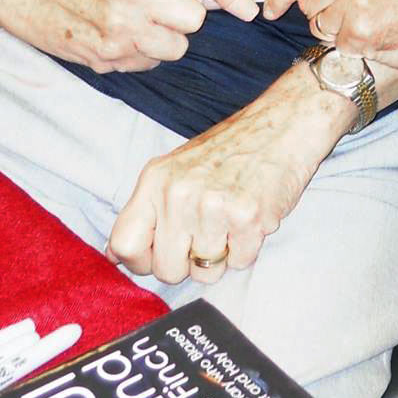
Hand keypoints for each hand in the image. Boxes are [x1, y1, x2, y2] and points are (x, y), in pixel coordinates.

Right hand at [0, 0, 257, 72]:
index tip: (247, 9)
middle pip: (194, 18)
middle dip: (185, 17)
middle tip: (162, 9)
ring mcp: (119, 27)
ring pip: (176, 47)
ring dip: (165, 39)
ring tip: (138, 24)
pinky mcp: (107, 56)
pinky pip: (149, 62)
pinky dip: (141, 54)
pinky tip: (119, 37)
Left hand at [108, 71, 348, 284]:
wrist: (284, 123)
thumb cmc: (230, 150)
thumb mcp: (176, 169)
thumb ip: (147, 210)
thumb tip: (114, 255)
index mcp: (155, 180)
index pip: (124, 244)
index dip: (141, 261)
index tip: (159, 254)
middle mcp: (179, 194)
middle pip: (166, 270)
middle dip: (187, 264)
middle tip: (205, 235)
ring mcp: (213, 207)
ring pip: (205, 273)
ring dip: (221, 256)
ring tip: (231, 221)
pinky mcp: (248, 218)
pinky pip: (240, 263)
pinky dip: (248, 248)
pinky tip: (251, 218)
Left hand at [264, 0, 397, 72]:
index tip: (271, 9)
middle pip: (308, 2)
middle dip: (325, 15)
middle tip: (360, 15)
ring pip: (321, 25)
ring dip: (341, 33)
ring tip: (375, 23)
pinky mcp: (362, 27)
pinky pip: (340, 45)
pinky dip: (356, 48)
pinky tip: (380, 36)